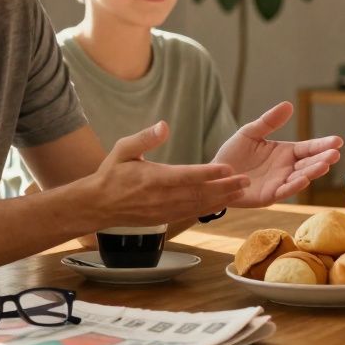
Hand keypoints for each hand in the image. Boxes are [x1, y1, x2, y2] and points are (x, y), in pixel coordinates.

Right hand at [90, 122, 250, 225]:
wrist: (98, 205)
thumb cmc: (111, 174)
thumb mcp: (123, 150)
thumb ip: (144, 138)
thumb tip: (163, 125)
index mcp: (152, 179)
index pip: (185, 175)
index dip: (208, 173)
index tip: (227, 168)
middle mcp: (161, 197)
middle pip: (198, 193)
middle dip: (224, 187)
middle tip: (246, 180)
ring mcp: (164, 210)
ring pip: (198, 205)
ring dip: (221, 198)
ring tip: (241, 191)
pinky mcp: (165, 219)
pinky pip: (191, 213)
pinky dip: (209, 208)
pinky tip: (223, 202)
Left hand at [213, 101, 342, 207]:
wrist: (215, 175)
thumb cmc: (233, 154)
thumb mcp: (250, 132)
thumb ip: (269, 121)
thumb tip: (289, 105)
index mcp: (285, 153)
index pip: (308, 148)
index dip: (322, 145)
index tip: (338, 140)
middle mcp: (286, 169)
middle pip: (309, 163)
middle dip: (322, 159)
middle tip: (335, 153)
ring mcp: (279, 183)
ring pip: (300, 178)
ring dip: (312, 172)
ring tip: (324, 165)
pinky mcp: (268, 196)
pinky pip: (284, 191)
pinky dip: (294, 186)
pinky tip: (303, 180)